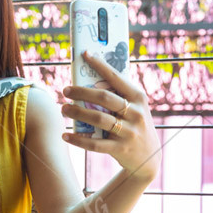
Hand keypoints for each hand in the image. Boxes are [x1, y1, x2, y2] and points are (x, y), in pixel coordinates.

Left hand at [60, 50, 161, 181]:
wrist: (149, 158)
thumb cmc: (136, 126)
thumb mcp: (135, 109)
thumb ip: (119, 97)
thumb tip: (89, 81)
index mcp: (139, 98)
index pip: (116, 77)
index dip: (100, 65)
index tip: (85, 54)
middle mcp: (136, 113)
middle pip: (104, 97)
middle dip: (81, 92)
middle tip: (66, 90)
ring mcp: (129, 132)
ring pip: (98, 119)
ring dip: (77, 112)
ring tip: (64, 109)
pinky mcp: (121, 149)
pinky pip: (95, 144)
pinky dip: (78, 139)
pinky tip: (66, 136)